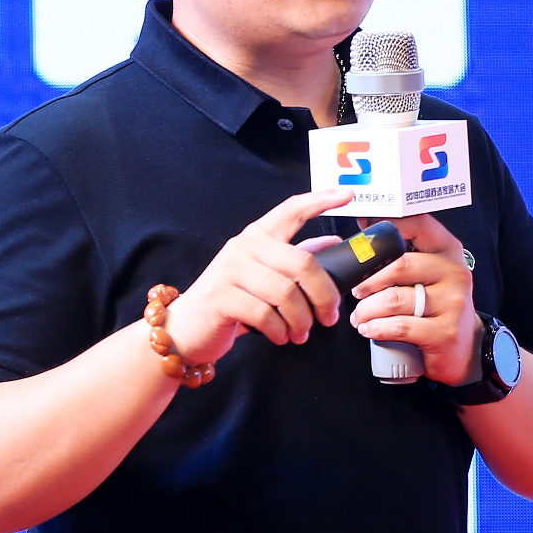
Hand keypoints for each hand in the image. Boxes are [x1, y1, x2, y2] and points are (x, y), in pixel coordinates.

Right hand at [163, 188, 358, 366]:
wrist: (185, 328)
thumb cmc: (230, 301)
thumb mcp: (264, 277)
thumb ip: (296, 259)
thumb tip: (333, 245)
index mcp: (257, 237)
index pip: (290, 210)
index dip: (320, 201)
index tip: (346, 195)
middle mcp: (243, 247)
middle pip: (302, 263)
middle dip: (324, 295)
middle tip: (328, 316)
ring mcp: (229, 270)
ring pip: (286, 293)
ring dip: (301, 320)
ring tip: (301, 333)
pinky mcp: (220, 297)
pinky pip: (265, 314)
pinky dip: (279, 331)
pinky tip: (281, 337)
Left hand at [349, 212, 479, 384]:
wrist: (462, 347)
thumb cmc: (434, 306)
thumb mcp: (427, 274)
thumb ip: (402, 255)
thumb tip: (362, 235)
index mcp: (447, 250)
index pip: (417, 224)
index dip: (384, 228)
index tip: (362, 241)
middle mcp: (454, 272)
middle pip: (399, 265)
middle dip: (367, 280)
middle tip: (357, 291)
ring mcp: (453, 303)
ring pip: (394, 299)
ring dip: (366, 309)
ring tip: (359, 316)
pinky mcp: (445, 332)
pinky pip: (399, 326)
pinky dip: (376, 328)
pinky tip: (369, 329)